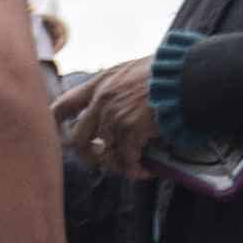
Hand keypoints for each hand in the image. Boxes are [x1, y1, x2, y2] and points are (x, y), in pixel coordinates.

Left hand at [58, 60, 156, 177]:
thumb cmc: (167, 70)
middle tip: (99, 161)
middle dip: (87, 155)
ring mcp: (114, 117)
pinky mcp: (131, 130)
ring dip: (117, 165)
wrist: (187, 74)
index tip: (56, 136)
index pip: (63, 105)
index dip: (55, 123)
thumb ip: (115, 87)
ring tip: (131, 168)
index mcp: (99, 84)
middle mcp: (101, 101)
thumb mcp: (132, 70)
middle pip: (78, 139)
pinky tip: (144, 172)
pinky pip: (126, 158)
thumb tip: (112, 103)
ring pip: (104, 153)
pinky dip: (134, 169)